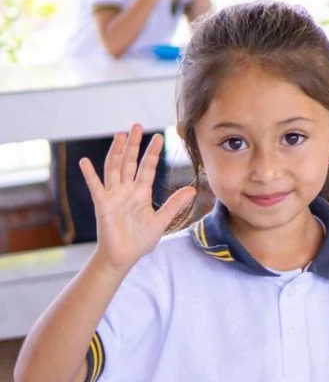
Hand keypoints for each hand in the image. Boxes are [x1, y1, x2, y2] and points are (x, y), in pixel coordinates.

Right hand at [81, 124, 196, 271]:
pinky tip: (84, 161)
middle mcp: (126, 191)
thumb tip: (191, 189)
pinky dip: (90, 174)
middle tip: (137, 125)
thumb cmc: (140, 240)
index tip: (159, 137)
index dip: (152, 153)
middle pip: (130, 162)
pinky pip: (96, 186)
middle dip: (133, 144)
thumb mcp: (161, 220)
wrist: (123, 257)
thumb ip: (174, 204)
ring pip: (114, 168)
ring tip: (120, 135)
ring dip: (116, 152)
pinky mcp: (102, 204)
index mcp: (141, 193)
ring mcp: (113, 196)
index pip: (147, 167)